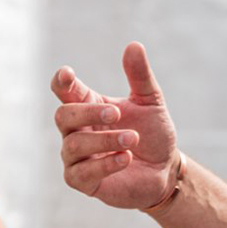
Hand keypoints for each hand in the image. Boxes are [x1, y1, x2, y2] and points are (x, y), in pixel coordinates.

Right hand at [51, 42, 180, 210]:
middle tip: (117, 114)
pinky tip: (126, 157)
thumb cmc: (152, 134)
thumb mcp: (150, 102)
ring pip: (74, 145)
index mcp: (88, 106)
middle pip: (63, 116)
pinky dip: (104, 164)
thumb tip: (134, 45)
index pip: (64, 91)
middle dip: (89, 114)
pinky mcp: (83, 181)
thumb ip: (140, 76)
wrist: (165, 170)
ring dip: (105, 140)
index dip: (61, 82)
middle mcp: (77, 130)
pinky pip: (81, 172)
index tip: (68, 74)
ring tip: (132, 139)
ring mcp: (77, 157)